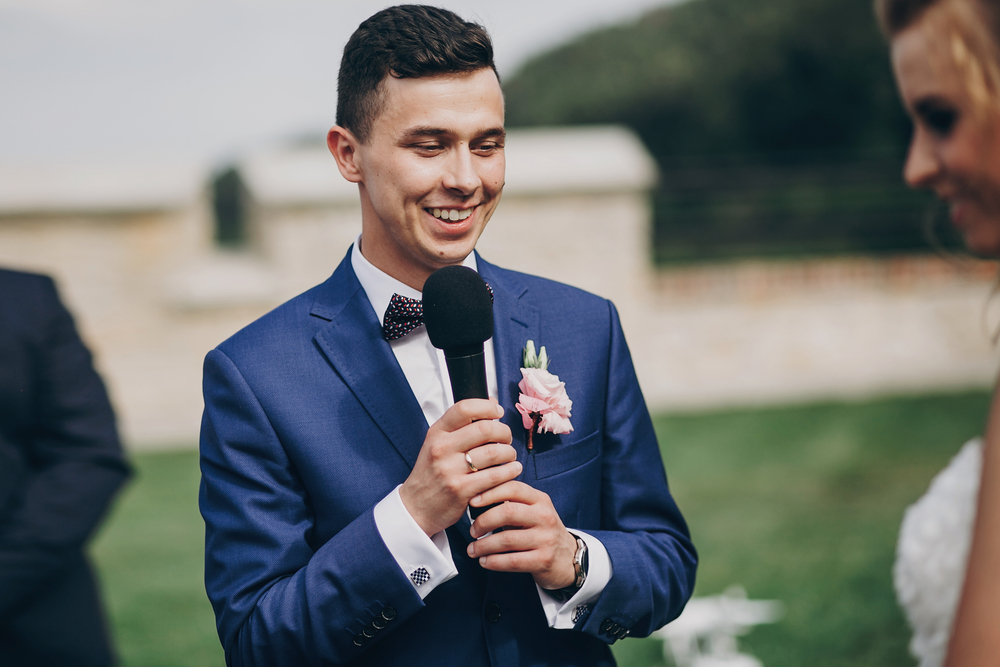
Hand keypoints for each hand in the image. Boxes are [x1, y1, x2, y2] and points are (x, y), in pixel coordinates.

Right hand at [399, 399, 518, 536]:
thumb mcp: (437, 444)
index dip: (487, 406)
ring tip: (510, 456)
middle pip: (485, 429)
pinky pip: (495, 476)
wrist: (416, 507)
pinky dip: (509, 472)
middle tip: (507, 439)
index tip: (498, 412)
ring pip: (493, 452)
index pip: (464, 409)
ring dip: (509, 453)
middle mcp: (441, 449)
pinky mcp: (461, 490)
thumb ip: (460, 426)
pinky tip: (512, 470)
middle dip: (504, 432)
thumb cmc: (431, 473)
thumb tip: (491, 403)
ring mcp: (450, 470)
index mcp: (436, 433)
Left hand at [466, 481, 577, 589]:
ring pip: (507, 540)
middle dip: (483, 522)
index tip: (472, 501)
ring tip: (472, 549)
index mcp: (540, 500)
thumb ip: (511, 503)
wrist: (568, 558)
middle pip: (508, 513)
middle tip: (472, 530)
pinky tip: (484, 561)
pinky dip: (493, 562)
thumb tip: (477, 498)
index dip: (490, 493)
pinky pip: (512, 561)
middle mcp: (545, 516)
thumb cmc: (541, 531)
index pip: (513, 488)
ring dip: (483, 545)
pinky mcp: (543, 560)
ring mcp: (546, 539)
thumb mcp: (533, 511)